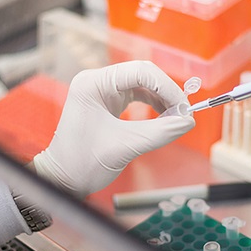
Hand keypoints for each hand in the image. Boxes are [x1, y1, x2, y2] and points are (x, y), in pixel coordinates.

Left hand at [32, 61, 194, 197]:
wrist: (62, 179)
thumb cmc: (82, 163)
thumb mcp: (125, 147)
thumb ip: (160, 132)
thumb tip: (188, 121)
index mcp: (93, 84)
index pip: (139, 71)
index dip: (167, 87)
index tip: (184, 106)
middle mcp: (97, 82)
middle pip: (143, 75)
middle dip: (166, 92)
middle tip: (184, 113)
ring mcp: (102, 91)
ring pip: (142, 85)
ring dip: (162, 99)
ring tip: (177, 117)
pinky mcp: (107, 102)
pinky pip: (137, 96)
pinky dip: (153, 105)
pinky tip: (165, 117)